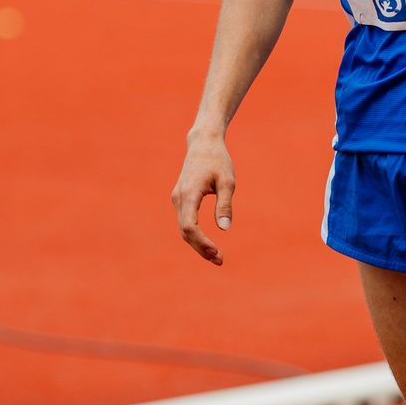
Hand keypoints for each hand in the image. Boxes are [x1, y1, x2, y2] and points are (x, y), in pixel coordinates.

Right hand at [172, 133, 234, 265]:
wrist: (203, 143)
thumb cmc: (218, 160)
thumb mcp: (227, 182)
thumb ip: (225, 205)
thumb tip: (225, 228)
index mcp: (189, 193)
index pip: (189, 226)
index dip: (201, 242)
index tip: (217, 251)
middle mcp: (179, 198)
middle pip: (185, 232)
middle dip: (201, 248)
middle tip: (220, 260)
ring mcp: (178, 199)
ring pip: (184, 229)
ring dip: (198, 245)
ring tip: (216, 256)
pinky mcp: (181, 199)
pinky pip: (185, 222)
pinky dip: (195, 235)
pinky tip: (208, 244)